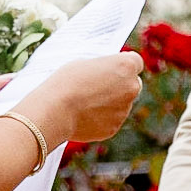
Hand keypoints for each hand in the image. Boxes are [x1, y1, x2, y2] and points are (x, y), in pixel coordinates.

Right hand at [22, 53, 144, 146]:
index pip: (135, 62)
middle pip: (132, 84)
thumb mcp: (85, 63)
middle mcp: (132, 87)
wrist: (55, 110)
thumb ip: (103, 69)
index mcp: (126, 66)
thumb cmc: (66, 81)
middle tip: (98, 86)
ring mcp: (125, 109)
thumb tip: (108, 76)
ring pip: (121, 104)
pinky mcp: (115, 127)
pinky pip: (111, 120)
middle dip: (120, 85)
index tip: (112, 68)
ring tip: (84, 103)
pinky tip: (83, 115)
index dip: (123, 65)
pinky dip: (101, 118)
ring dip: (110, 102)